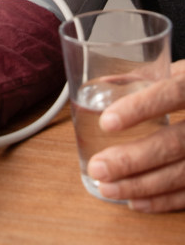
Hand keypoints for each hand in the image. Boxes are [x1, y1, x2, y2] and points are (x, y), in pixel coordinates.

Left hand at [87, 60, 184, 210]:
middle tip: (99, 167)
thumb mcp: (179, 73)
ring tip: (107, 187)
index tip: (106, 122)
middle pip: (174, 143)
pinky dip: (163, 201)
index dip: (139, 108)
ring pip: (181, 174)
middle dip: (132, 159)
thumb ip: (142, 79)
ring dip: (141, 186)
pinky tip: (136, 202)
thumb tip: (101, 86)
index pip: (172, 94)